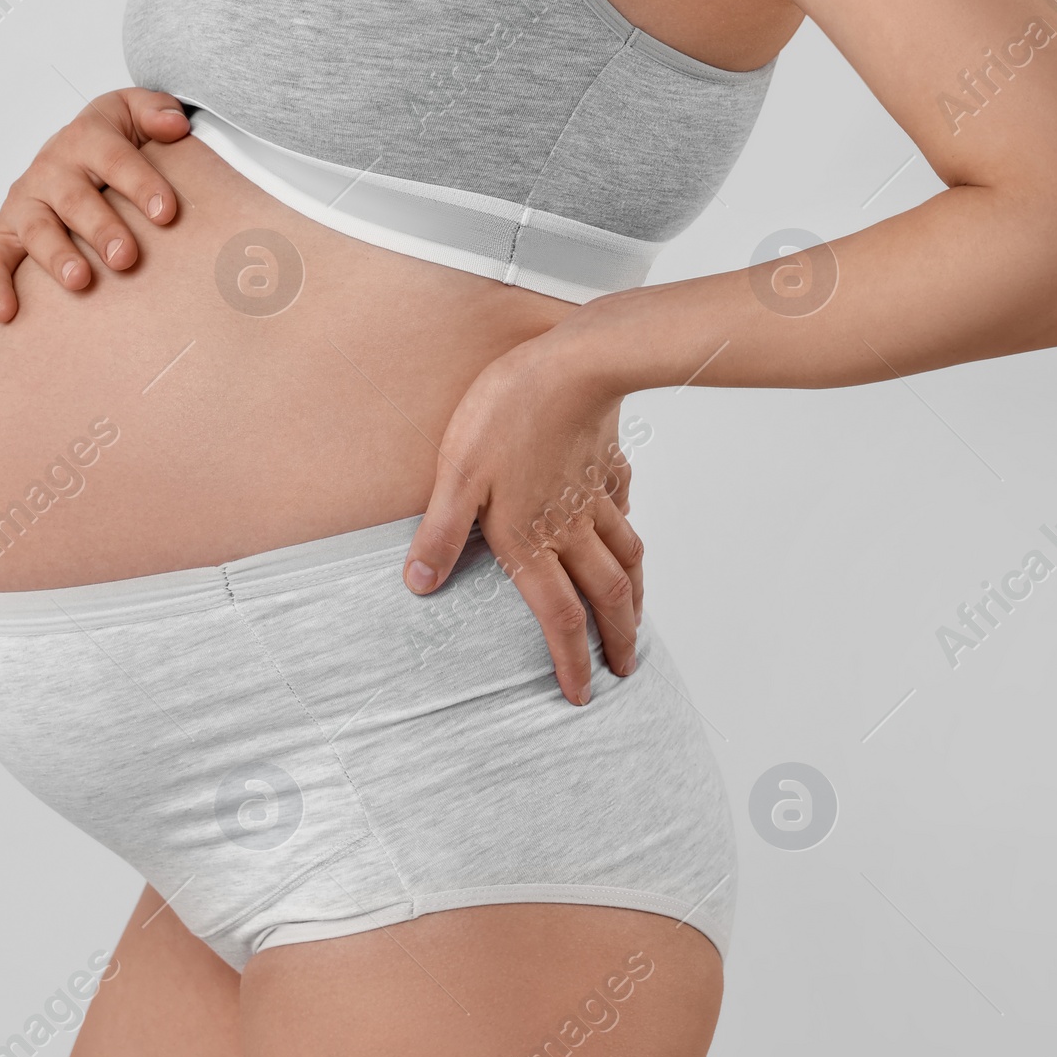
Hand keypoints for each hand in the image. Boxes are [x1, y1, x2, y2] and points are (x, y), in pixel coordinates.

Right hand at [0, 90, 190, 322]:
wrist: (77, 147)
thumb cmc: (113, 138)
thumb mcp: (135, 112)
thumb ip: (158, 111)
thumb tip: (176, 125)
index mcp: (86, 138)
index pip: (115, 159)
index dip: (141, 184)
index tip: (166, 213)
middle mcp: (51, 170)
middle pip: (75, 200)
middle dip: (101, 229)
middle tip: (126, 257)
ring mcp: (26, 202)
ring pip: (37, 230)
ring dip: (57, 257)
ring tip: (81, 281)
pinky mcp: (6, 233)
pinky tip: (9, 313)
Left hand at [404, 322, 644, 704]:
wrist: (572, 363)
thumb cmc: (509, 413)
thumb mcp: (456, 475)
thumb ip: (441, 534)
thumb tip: (419, 586)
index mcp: (533, 539)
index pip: (558, 616)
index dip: (570, 659)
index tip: (582, 694)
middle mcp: (572, 528)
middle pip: (606, 597)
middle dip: (617, 639)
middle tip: (625, 669)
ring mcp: (595, 495)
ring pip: (625, 557)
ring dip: (634, 595)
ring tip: (636, 617)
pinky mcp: (606, 462)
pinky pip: (622, 505)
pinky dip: (627, 528)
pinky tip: (624, 529)